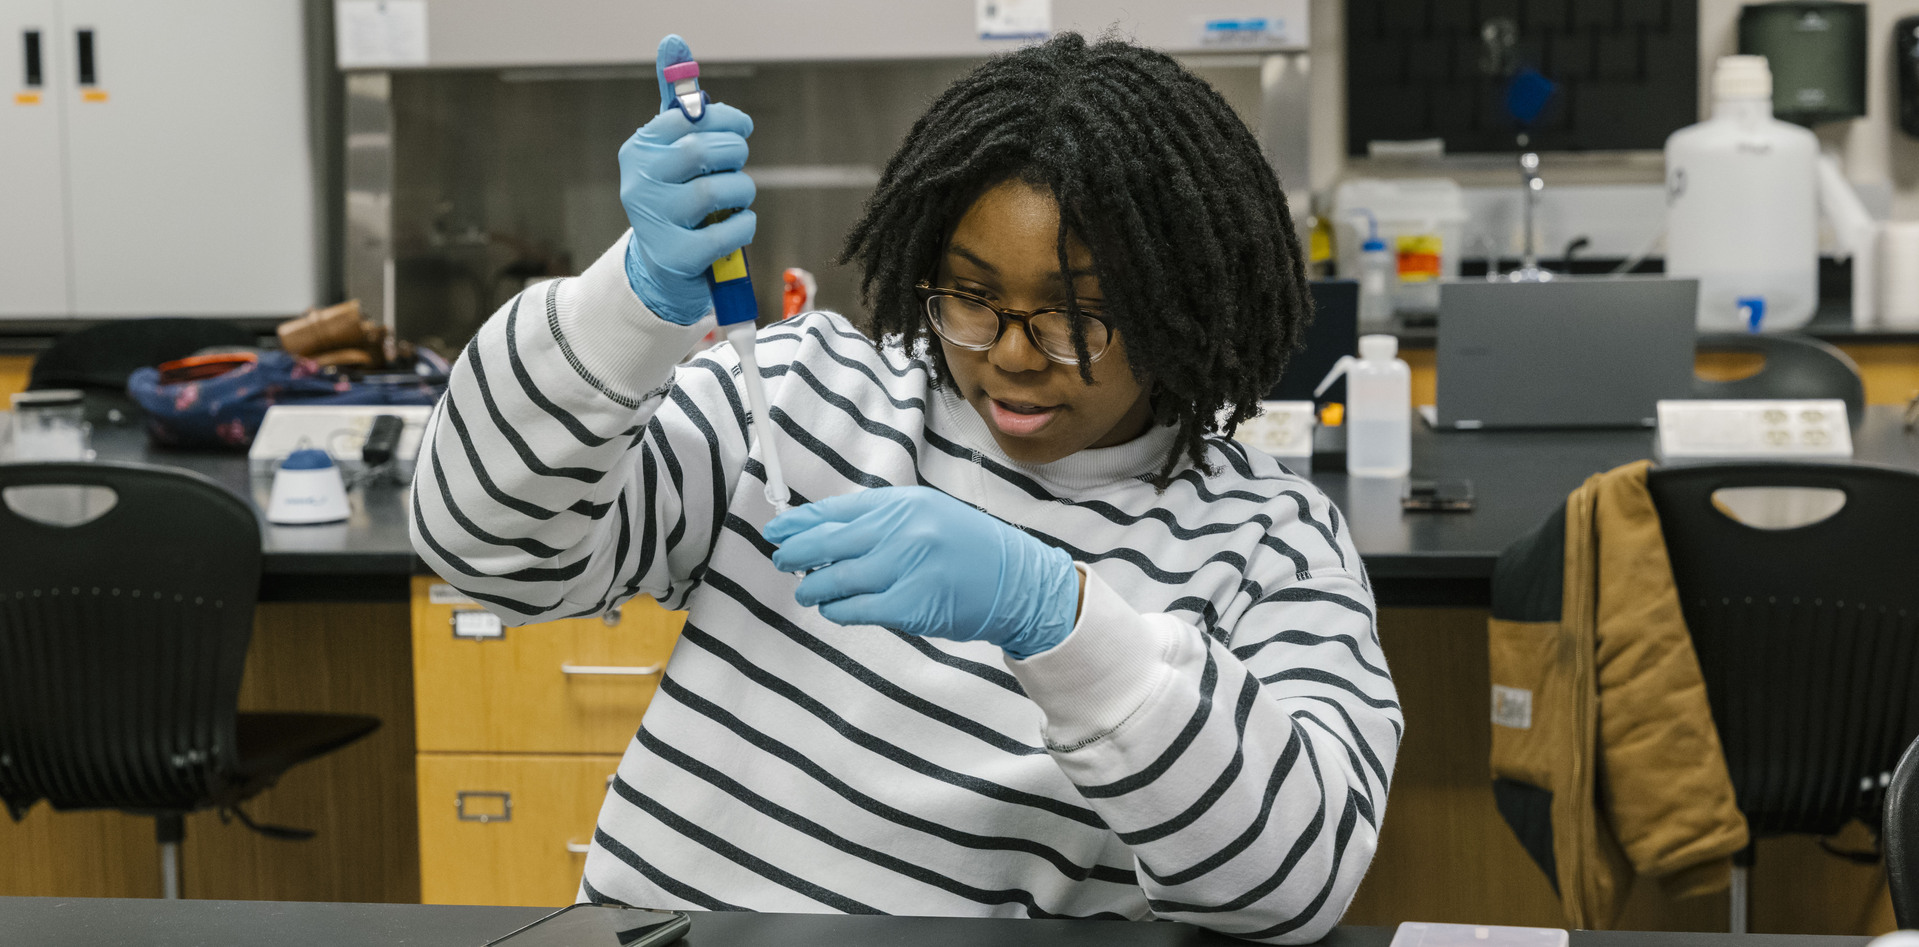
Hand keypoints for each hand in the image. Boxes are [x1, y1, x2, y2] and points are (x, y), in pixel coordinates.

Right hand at [617, 34, 756, 324]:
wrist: (663, 266)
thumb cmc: (676, 196)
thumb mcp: (671, 149)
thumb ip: (677, 101)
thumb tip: (673, 41)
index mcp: (638, 150)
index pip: (688, 117)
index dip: (725, 118)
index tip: (742, 128)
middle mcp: (639, 183)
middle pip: (703, 150)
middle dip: (735, 154)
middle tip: (738, 165)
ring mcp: (656, 221)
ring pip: (719, 189)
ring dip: (743, 190)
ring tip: (738, 197)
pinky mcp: (678, 255)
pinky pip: (731, 229)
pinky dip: (746, 224)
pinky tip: (738, 224)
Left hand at [764, 487, 1080, 658]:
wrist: (1017, 582)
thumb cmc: (969, 550)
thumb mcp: (928, 516)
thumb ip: (882, 521)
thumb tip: (825, 533)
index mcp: (904, 504)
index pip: (838, 510)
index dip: (801, 522)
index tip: (777, 529)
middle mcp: (903, 530)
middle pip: (828, 542)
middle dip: (796, 553)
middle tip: (781, 559)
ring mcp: (906, 567)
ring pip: (836, 579)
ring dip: (814, 587)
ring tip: (807, 590)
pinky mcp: (910, 605)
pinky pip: (856, 609)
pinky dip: (837, 610)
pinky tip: (832, 609)